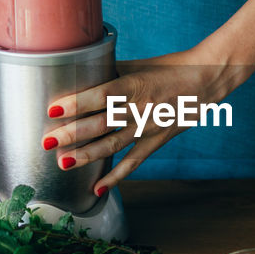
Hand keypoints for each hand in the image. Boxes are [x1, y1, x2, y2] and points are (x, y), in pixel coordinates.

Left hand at [41, 49, 254, 193]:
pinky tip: (97, 189)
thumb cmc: (171, 67)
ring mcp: (150, 128)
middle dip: (72, 134)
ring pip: (113, 145)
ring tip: (63, 163)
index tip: (54, 110)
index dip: (77, 103)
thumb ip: (111, 72)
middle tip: (47, 142)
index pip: (102, 94)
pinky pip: (133, 162)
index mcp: (136, 84)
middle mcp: (141, 108)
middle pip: (102, 124)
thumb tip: (81, 74)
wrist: (207, 80)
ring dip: (87, 156)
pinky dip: (116, 177)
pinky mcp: (157, 141)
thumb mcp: (139, 64)